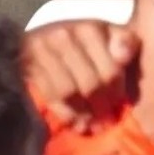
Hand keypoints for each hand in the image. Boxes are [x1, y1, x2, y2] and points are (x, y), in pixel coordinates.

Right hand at [24, 19, 140, 132]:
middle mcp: (63, 37)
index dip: (116, 92)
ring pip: (68, 93)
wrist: (50, 34)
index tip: (118, 104)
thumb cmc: (89, 40)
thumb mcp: (112, 35)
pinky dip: (64, 114)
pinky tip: (75, 123)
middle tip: (105, 122)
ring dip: (82, 113)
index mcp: (89, 29)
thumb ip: (125, 42)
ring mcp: (42, 51)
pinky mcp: (28, 66)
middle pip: (89, 84)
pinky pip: (49, 97)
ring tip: (91, 125)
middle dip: (100, 106)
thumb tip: (123, 57)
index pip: (109, 71)